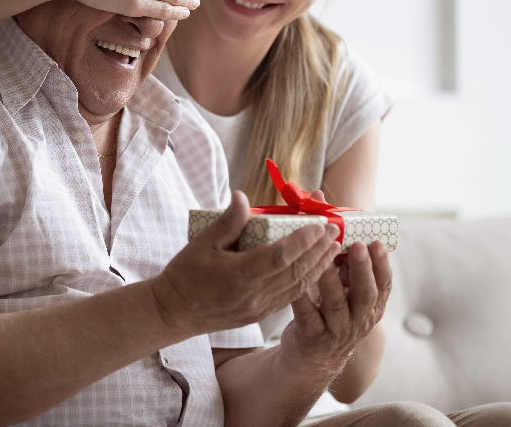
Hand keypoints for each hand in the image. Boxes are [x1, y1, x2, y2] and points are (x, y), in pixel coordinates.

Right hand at [150, 191, 340, 334]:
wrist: (174, 312)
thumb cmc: (185, 274)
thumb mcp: (202, 243)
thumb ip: (227, 221)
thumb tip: (243, 196)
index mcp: (240, 275)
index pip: (280, 256)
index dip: (302, 240)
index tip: (319, 225)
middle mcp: (254, 294)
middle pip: (295, 271)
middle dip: (318, 250)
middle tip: (335, 231)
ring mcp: (258, 307)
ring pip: (297, 287)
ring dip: (318, 267)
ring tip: (334, 249)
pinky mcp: (259, 314)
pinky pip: (290, 298)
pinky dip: (307, 283)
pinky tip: (316, 271)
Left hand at [281, 239, 391, 372]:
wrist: (313, 359)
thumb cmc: (330, 316)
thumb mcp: (347, 296)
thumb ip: (349, 272)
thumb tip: (343, 236)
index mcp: (371, 308)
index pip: (384, 285)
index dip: (382, 265)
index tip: (377, 243)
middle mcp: (358, 321)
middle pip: (365, 295)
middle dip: (362, 269)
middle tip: (358, 246)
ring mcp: (336, 331)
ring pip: (337, 306)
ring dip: (332, 283)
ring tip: (326, 263)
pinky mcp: (312, 337)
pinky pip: (307, 316)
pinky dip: (302, 299)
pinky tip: (297, 284)